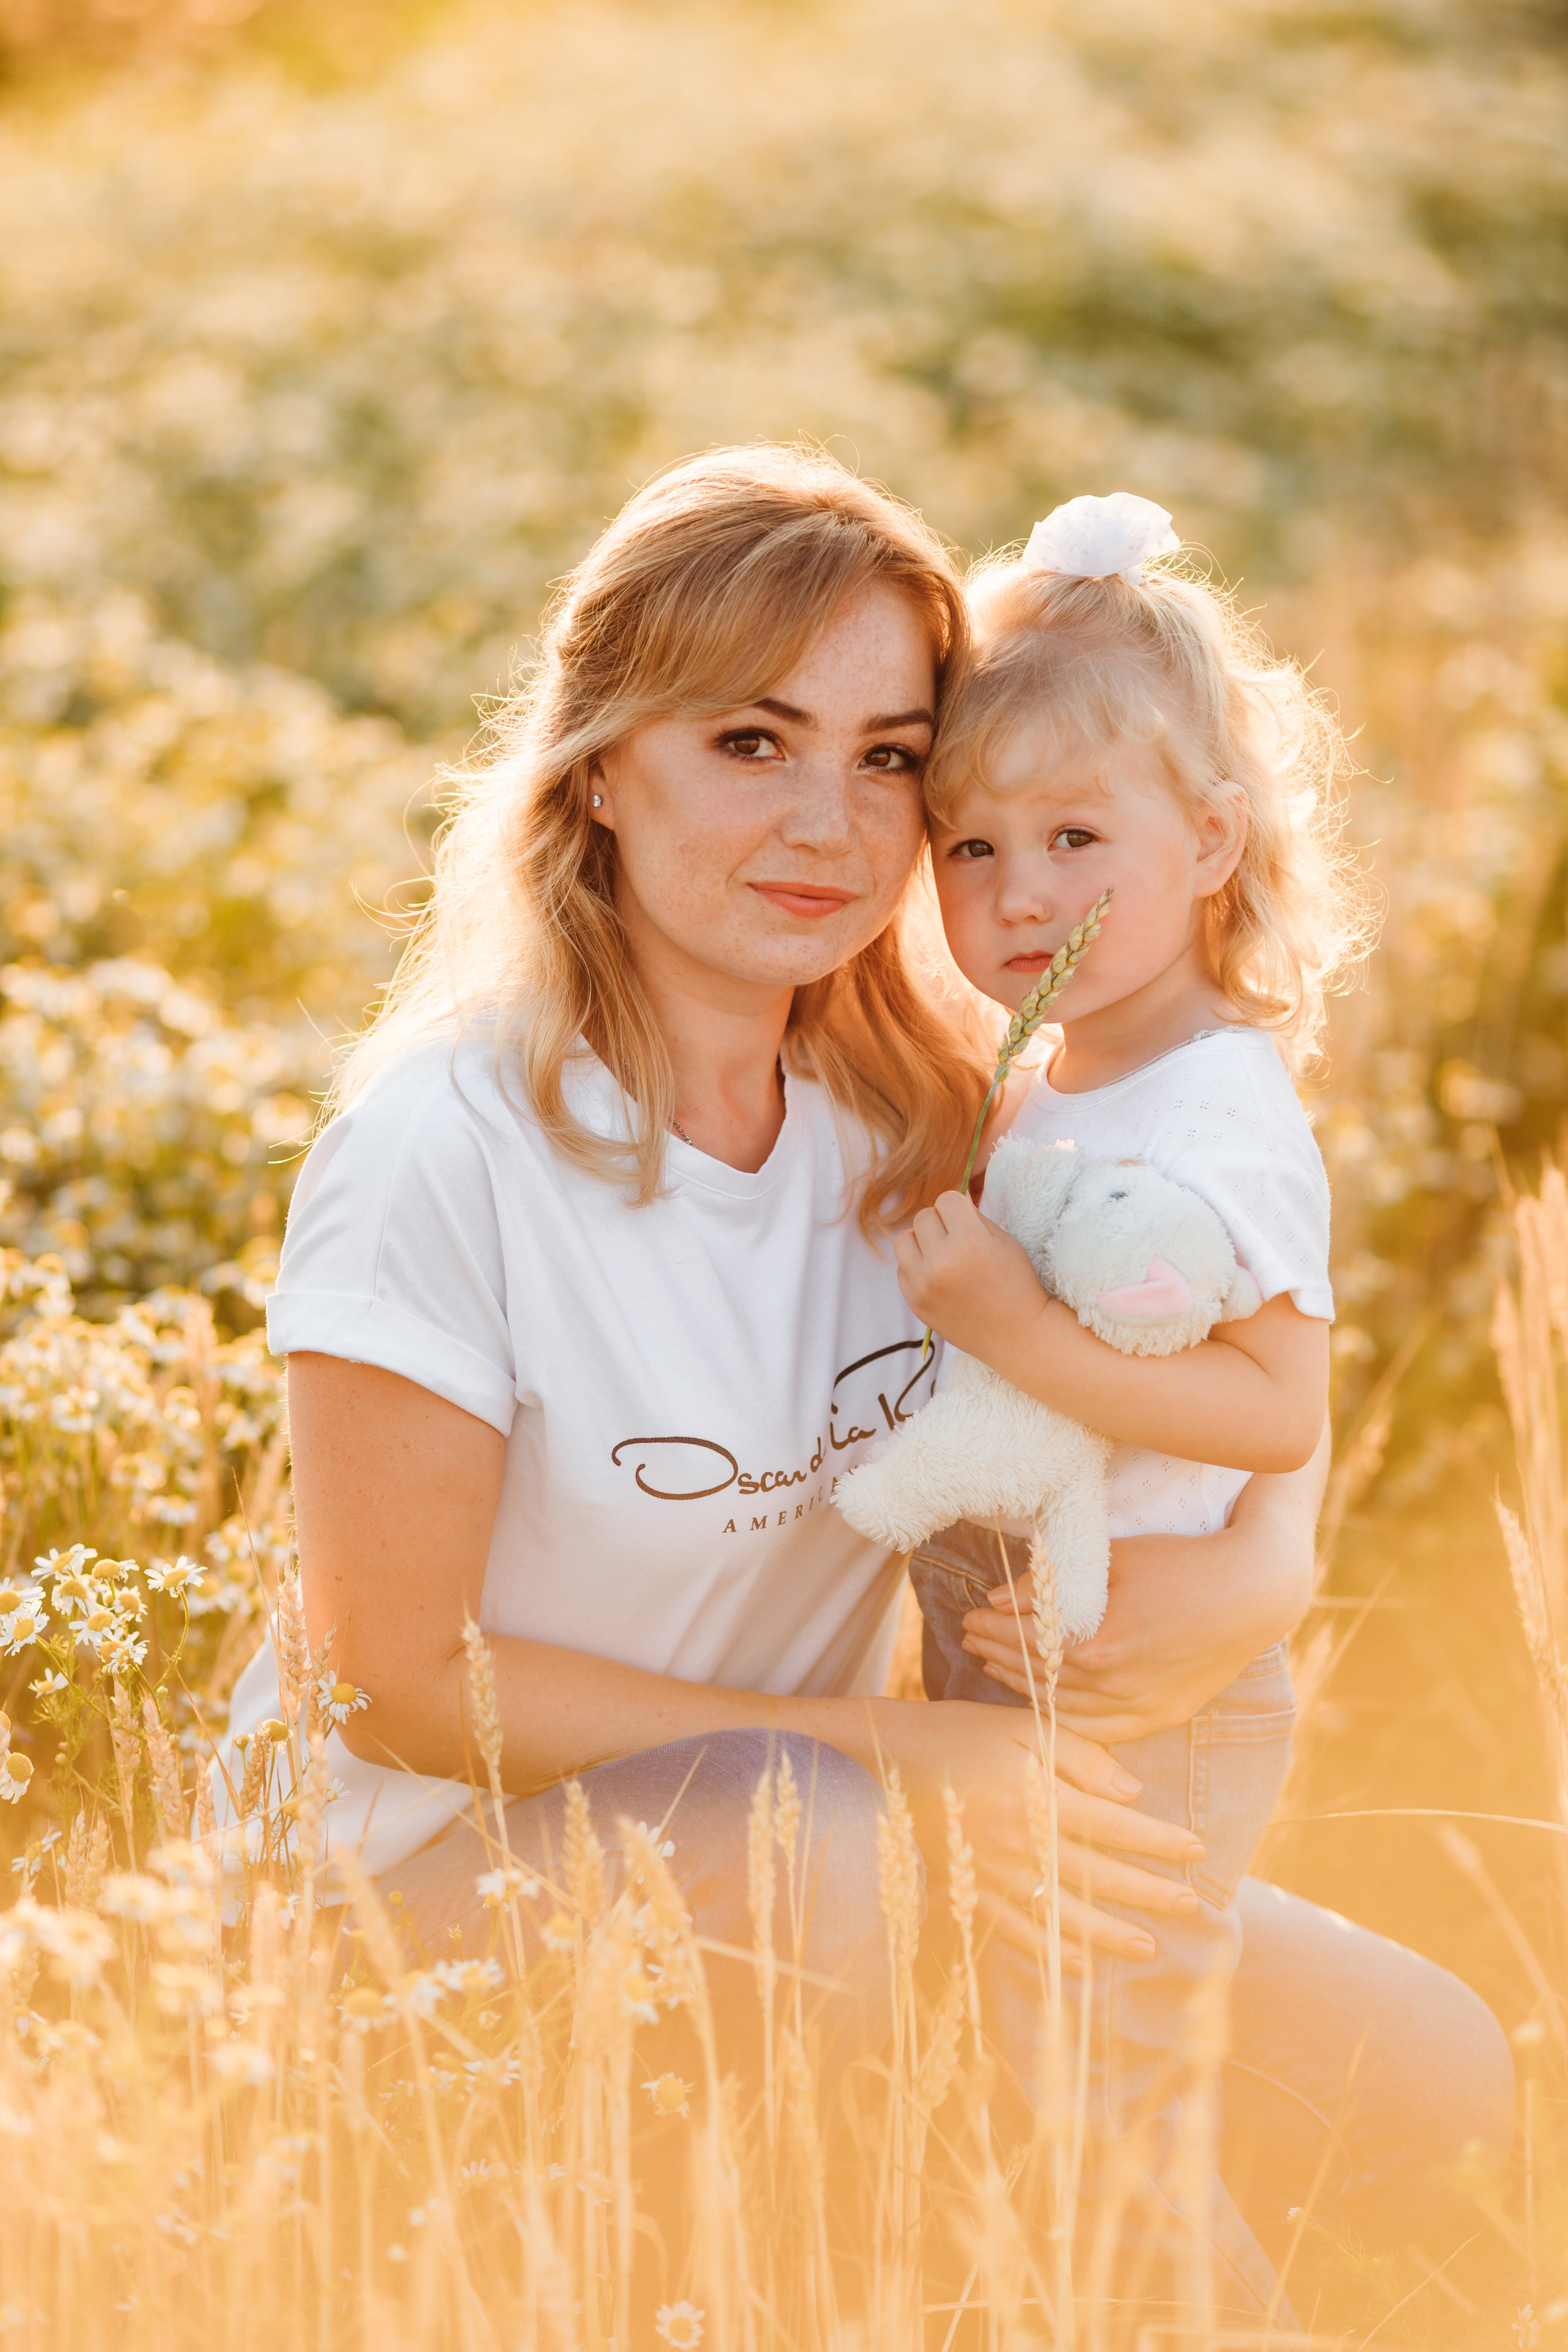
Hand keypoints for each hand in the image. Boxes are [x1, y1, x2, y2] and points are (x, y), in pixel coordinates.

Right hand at [875, 1694, 1203, 1969]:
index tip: (1196, 1850)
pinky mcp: (970, 1891)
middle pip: (1098, 1874)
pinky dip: (1050, 1952)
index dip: (1159, 1840)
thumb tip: (1132, 1792)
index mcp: (1038, 1796)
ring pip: (1064, 1914)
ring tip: (1148, 1946)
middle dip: (1148, 1891)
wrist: (882, 1759)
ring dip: (1110, 1933)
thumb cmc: (960, 1734)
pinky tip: (1082, 1966)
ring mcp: (993, 1874)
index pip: (1115, 1826)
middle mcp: (1021, 1842)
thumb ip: (1081, 1757)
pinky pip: (1016, 1931)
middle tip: (1189, 1905)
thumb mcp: (1024, 1725)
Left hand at [894, 1189, 1048, 1356]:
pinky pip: (902, 1268)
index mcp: (970, 1241)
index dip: (958, 1207)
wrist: (1016, 1334)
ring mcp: (924, 1284)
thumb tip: (950, 1200)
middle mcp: (942, 1261)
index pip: (946, 1199)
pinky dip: (916, 1267)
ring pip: (903, 1240)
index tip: (967, 1221)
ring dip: (921, 1242)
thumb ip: (973, 1217)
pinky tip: (937, 1277)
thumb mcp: (1004, 1241)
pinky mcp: (915, 1302)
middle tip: (957, 1239)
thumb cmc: (1016, 1284)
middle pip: (923, 1217)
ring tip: (940, 1254)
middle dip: (940, 1223)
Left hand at [955, 1446, 1323, 1741]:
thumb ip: (1048, 1583)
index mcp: (1097, 1642)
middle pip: (1036, 1676)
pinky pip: (1097, 1730)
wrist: (1252, 1593)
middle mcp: (1113, 1684)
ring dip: (1024, 1687)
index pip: (1022, 1641)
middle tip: (973, 1639)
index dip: (989, 1628)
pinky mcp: (1159, 1717)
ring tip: (998, 1667)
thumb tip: (996, 1597)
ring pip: (1061, 1708)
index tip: (968, 1616)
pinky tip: (1045, 1703)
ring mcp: (1138, 1707)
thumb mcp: (1112, 1560)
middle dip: (997, 1655)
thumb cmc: (1181, 1565)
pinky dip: (1064, 1717)